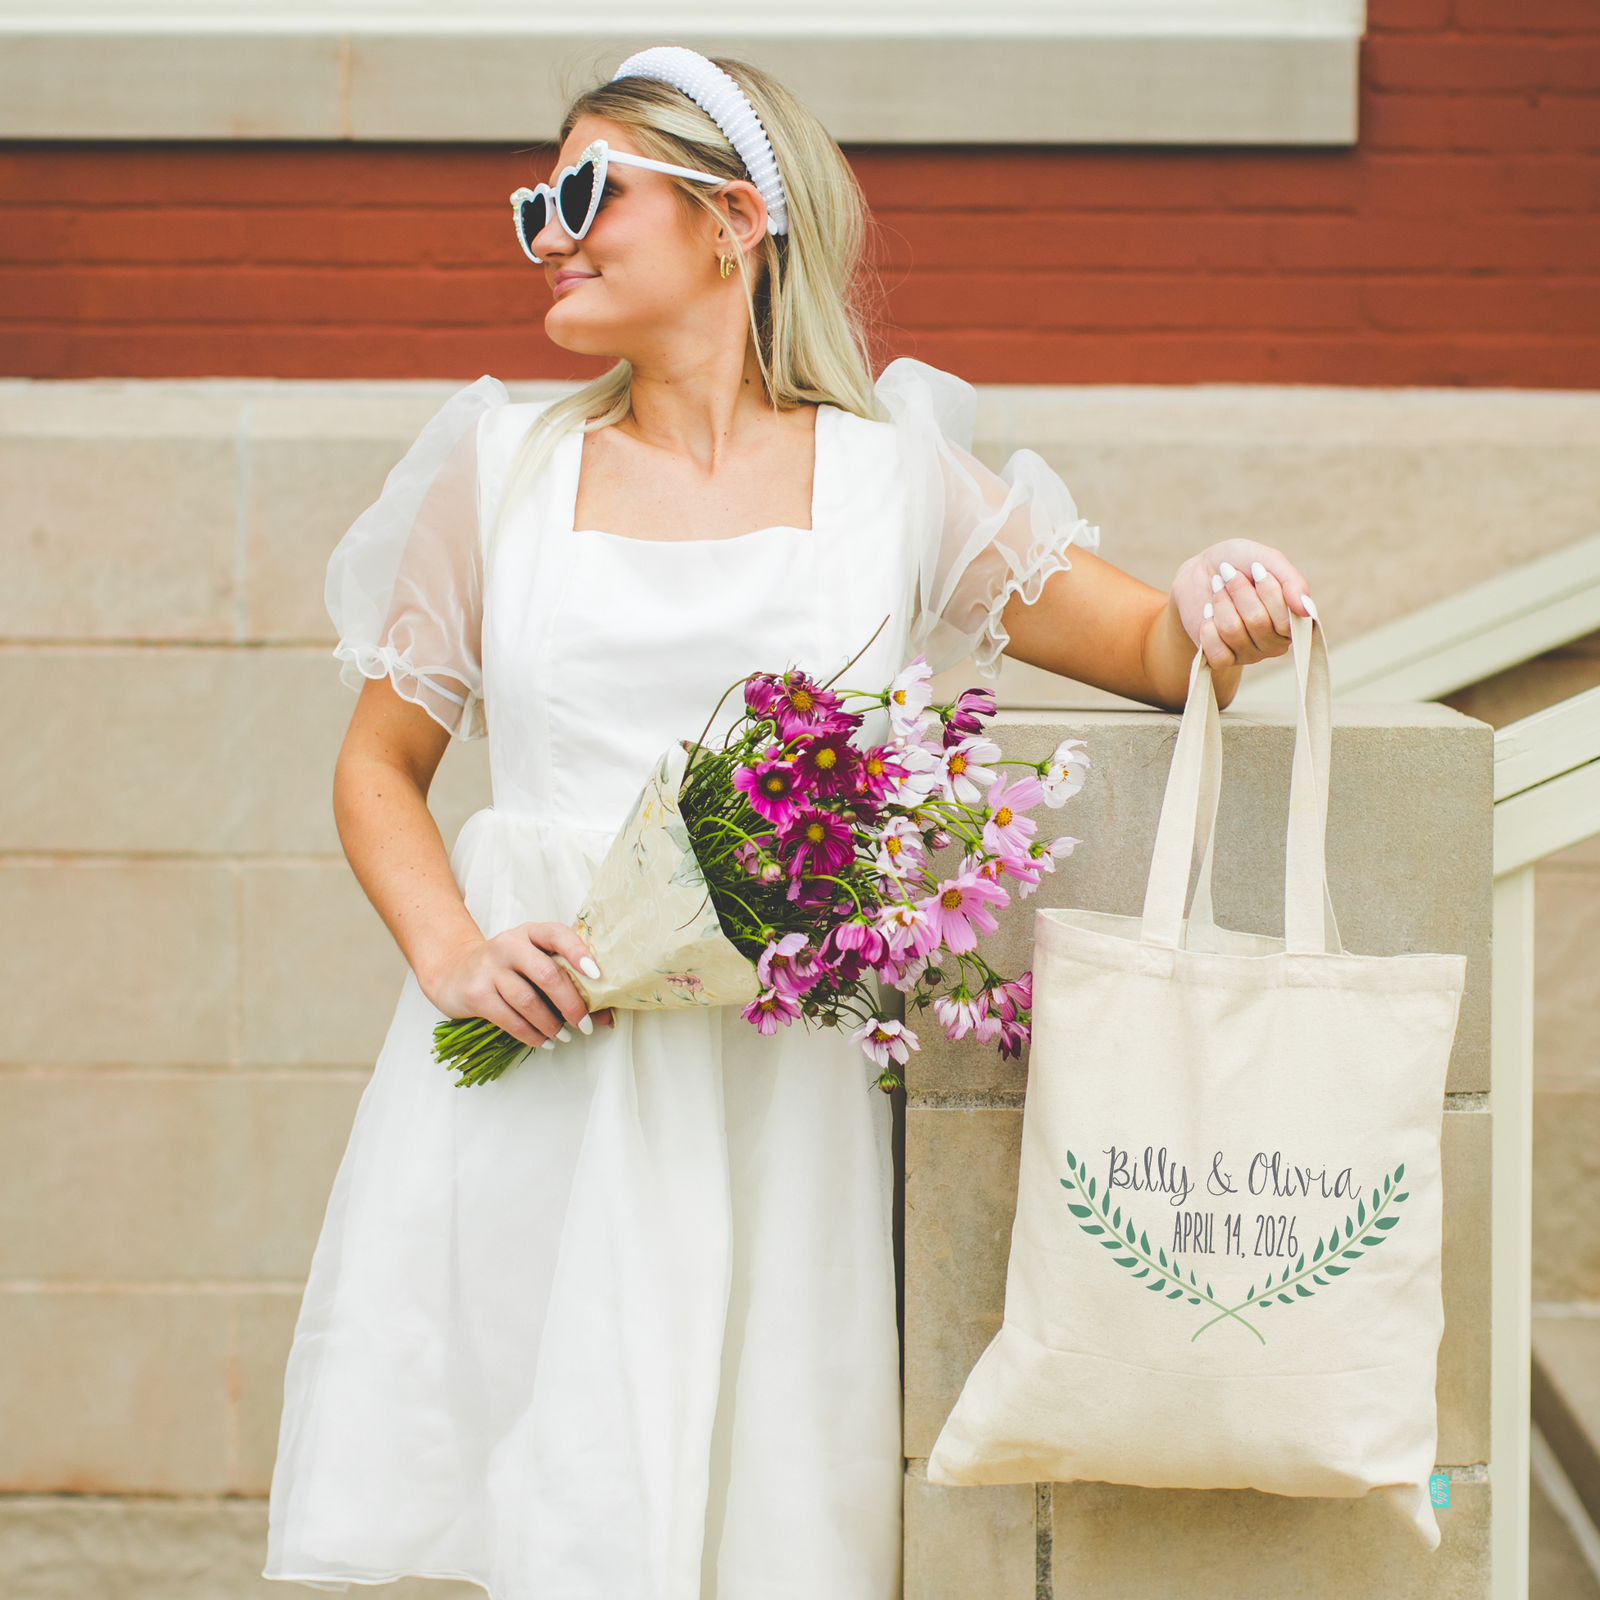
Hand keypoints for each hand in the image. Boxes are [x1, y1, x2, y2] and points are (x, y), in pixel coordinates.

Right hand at [420, 922, 613, 1048]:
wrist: (454, 972)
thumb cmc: (508, 970)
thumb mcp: (534, 963)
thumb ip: (566, 982)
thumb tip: (606, 1016)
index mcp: (531, 933)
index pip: (557, 934)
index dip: (579, 953)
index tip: (597, 974)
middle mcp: (509, 945)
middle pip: (547, 974)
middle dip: (571, 1003)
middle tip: (584, 1024)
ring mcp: (490, 968)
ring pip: (528, 1000)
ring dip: (551, 1023)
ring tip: (563, 1036)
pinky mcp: (476, 993)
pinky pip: (509, 1019)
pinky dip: (530, 1034)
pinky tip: (542, 1041)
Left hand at [1170, 541, 1313, 671]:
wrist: (1199, 571)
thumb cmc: (1240, 564)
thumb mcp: (1268, 560)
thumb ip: (1292, 581)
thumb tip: (1306, 610)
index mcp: (1294, 621)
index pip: (1286, 619)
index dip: (1268, 590)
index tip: (1255, 567)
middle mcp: (1275, 643)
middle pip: (1257, 622)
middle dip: (1239, 591)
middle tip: (1230, 575)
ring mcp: (1249, 654)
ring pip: (1232, 631)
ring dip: (1221, 602)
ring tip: (1218, 590)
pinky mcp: (1222, 660)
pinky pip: (1216, 651)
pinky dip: (1207, 625)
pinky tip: (1208, 613)